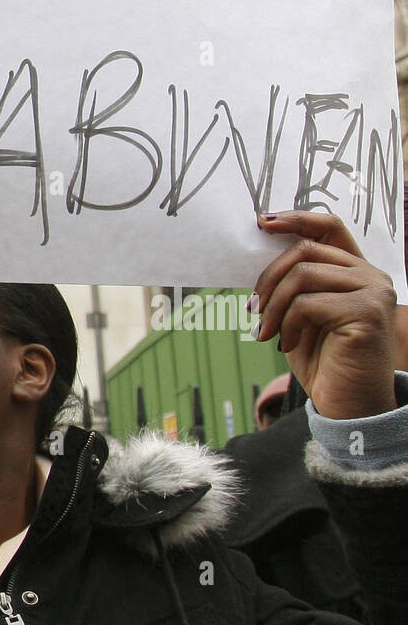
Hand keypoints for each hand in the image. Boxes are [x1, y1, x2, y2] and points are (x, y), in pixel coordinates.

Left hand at [253, 211, 398, 418]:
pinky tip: (287, 345)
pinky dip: (286, 323)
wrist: (348, 405)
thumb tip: (262, 260)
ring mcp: (373, 291)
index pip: (329, 228)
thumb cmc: (325, 363)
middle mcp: (370, 275)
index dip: (295, 219)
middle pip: (305, 250)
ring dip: (272, 307)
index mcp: (356, 272)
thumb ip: (294, 288)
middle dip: (267, 279)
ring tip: (266, 333)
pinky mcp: (367, 312)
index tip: (262, 222)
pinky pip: (307, 303)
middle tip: (252, 311)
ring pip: (302, 275)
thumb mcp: (301, 319)